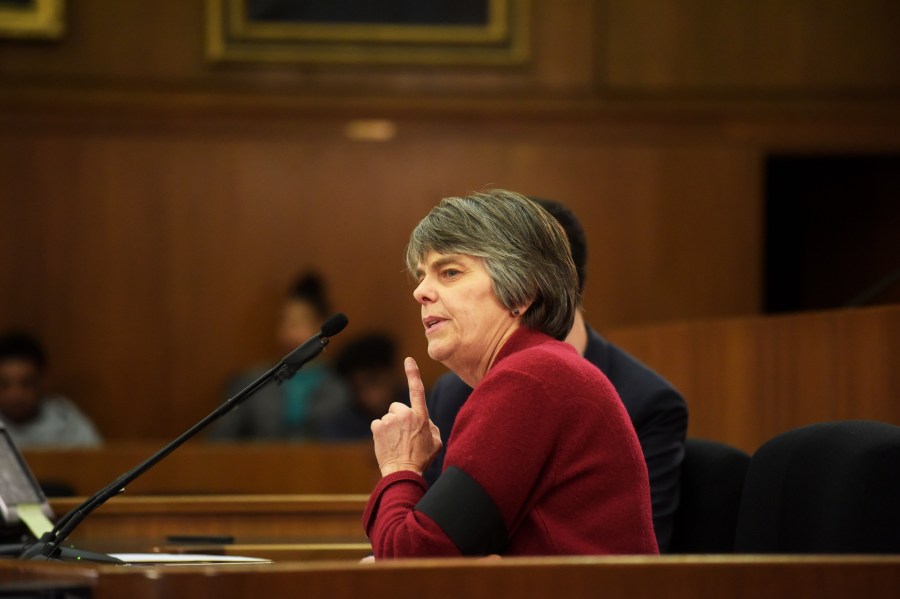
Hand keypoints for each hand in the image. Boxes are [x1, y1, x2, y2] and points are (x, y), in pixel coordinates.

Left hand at [370, 357, 441, 476]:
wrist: (403, 472)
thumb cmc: (421, 459)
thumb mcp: (436, 442)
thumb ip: (431, 426)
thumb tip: (425, 420)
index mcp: (421, 416)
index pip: (417, 390)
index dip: (413, 373)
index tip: (409, 360)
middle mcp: (405, 414)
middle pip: (397, 407)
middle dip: (399, 417)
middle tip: (403, 435)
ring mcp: (390, 420)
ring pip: (387, 417)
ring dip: (390, 426)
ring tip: (396, 443)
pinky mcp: (377, 427)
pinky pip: (377, 424)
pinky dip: (380, 433)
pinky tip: (386, 444)